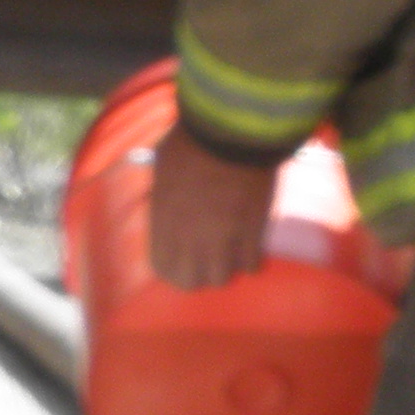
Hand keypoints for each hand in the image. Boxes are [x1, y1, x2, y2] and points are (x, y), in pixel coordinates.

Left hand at [149, 123, 278, 288]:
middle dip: (196, 275)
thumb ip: (163, 192)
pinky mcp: (252, 232)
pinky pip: (251, 265)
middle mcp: (188, 235)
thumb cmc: (191, 141)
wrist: (230, 133)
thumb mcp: (162, 167)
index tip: (181, 260)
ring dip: (224, 268)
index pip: (162, 266)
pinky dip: (251, 260)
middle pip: (189, 281)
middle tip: (206, 262)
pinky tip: (250, 248)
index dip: (172, 268)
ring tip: (229, 255)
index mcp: (162, 218)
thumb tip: (164, 198)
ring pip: (220, 278)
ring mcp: (221, 236)